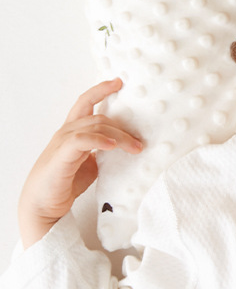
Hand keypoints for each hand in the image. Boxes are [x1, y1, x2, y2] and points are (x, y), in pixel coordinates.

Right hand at [17, 78, 143, 246]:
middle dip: (124, 127)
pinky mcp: (61, 156)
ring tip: (135, 148)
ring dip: (119, 136)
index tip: (119, 82)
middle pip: (99, 117)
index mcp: (73, 131)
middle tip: (140, 142)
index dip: (101, 90)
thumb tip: (127, 145)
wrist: (42, 206)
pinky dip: (98, 140)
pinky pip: (81, 140)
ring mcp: (63, 143)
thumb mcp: (90, 163)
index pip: (86, 102)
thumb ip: (102, 150)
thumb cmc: (65, 184)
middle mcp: (67, 133)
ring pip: (95, 126)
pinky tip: (112, 146)